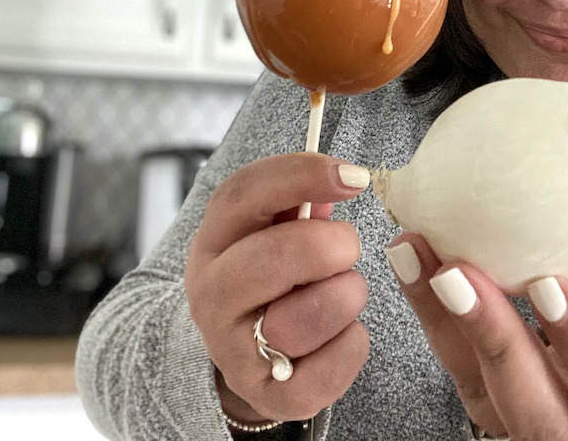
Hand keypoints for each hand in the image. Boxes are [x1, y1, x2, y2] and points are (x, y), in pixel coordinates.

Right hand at [185, 153, 369, 422]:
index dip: (302, 176)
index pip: (245, 193)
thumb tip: (343, 179)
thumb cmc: (272, 277)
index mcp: (215, 239)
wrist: (248, 354)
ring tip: (345, 293)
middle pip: (274, 256)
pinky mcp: (262, 393)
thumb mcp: (274, 229)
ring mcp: (230, 348)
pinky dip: (348, 348)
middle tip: (348, 249)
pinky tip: (343, 335)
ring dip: (343, 298)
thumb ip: (302, 199)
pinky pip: (320, 373)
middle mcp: (212, 293)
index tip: (355, 178)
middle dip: (331, 246)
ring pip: (301, 319)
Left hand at [387, 236, 567, 439]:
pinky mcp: (487, 411)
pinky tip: (415, 266)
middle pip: (531, 404)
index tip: (547, 283)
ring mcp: (526, 432)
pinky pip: (455, 368)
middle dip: (490, 335)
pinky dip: (431, 314)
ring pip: (478, 388)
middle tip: (455, 274)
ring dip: (441, 318)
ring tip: (414, 256)